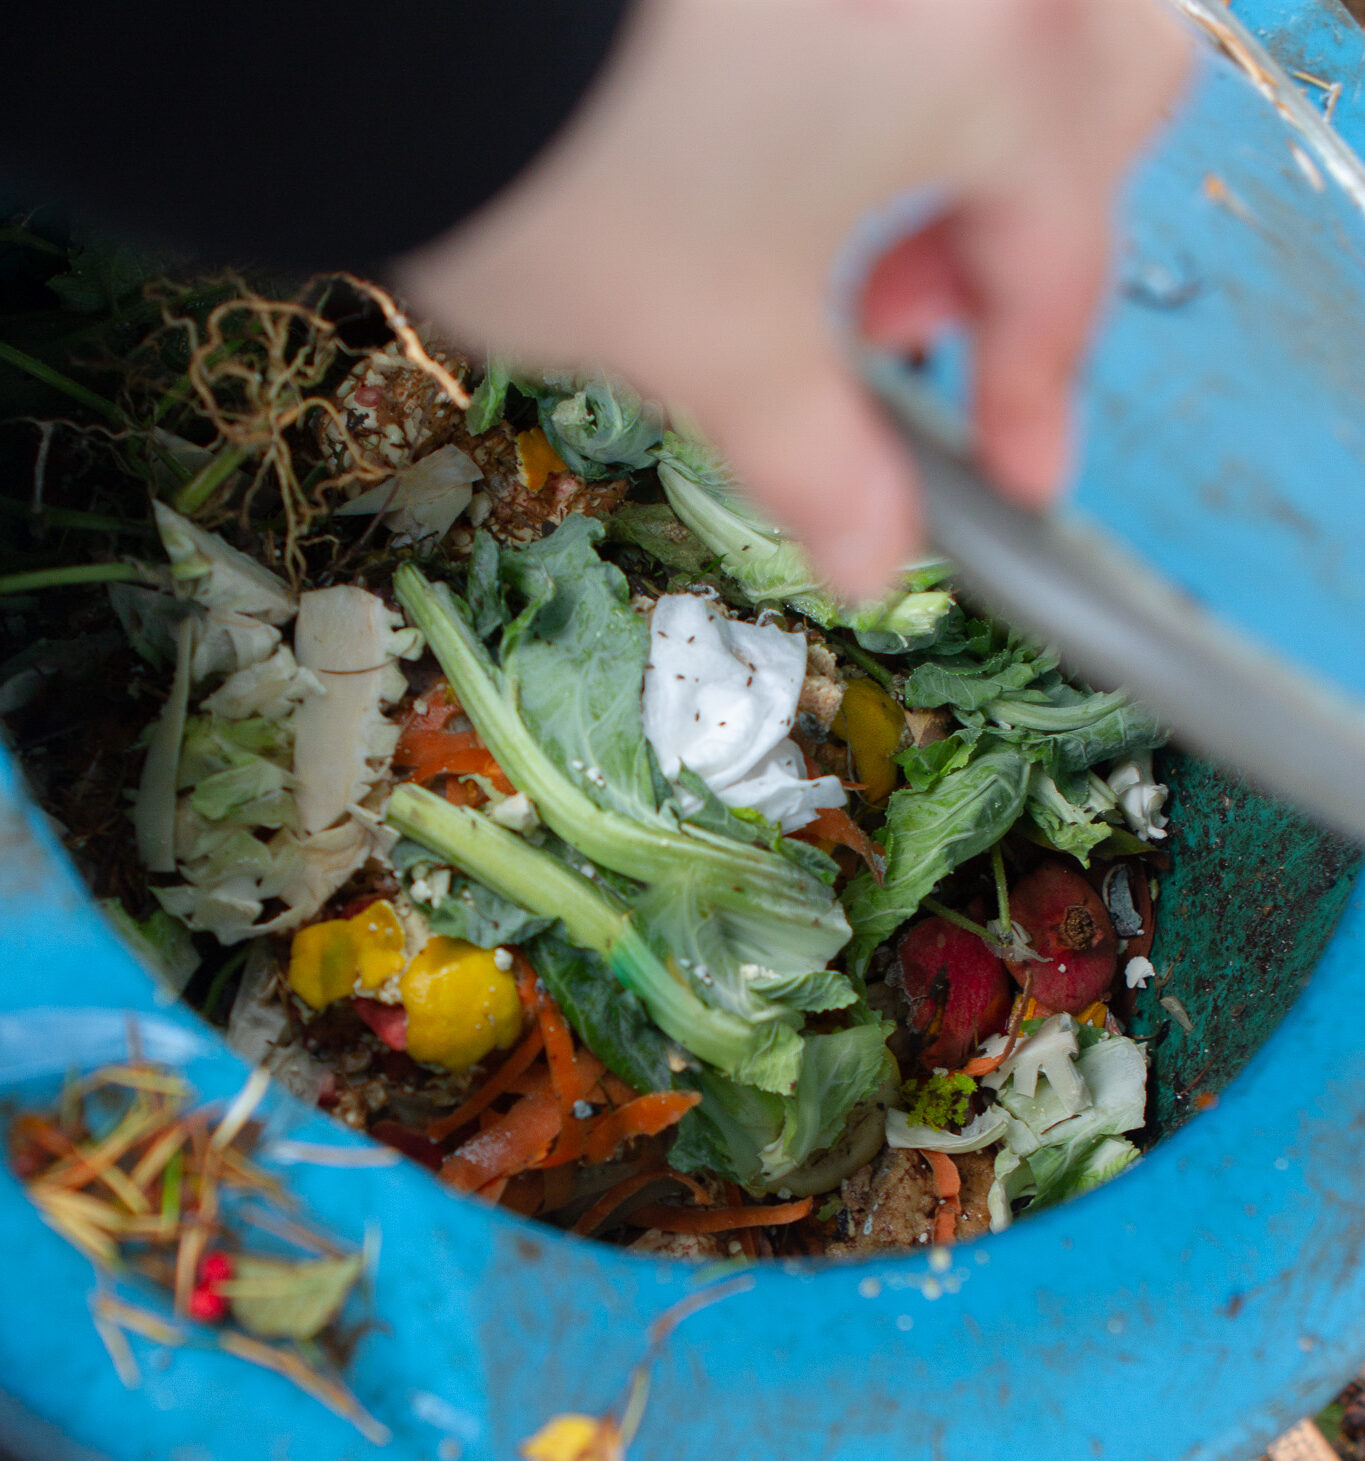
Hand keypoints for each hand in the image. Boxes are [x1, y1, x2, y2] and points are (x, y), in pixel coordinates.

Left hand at [395, 0, 1190, 597]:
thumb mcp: (714, 349)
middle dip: (1021, 221)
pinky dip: (866, 63)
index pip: (1062, 259)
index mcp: (989, 71)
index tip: (1012, 469)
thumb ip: (822, 460)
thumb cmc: (565, 167)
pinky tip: (760, 128)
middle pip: (1090, 86)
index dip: (1035, 389)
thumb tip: (876, 555)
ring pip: (1000, 16)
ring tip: (816, 226)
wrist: (389, 11)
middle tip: (898, 318)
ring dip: (952, 130)